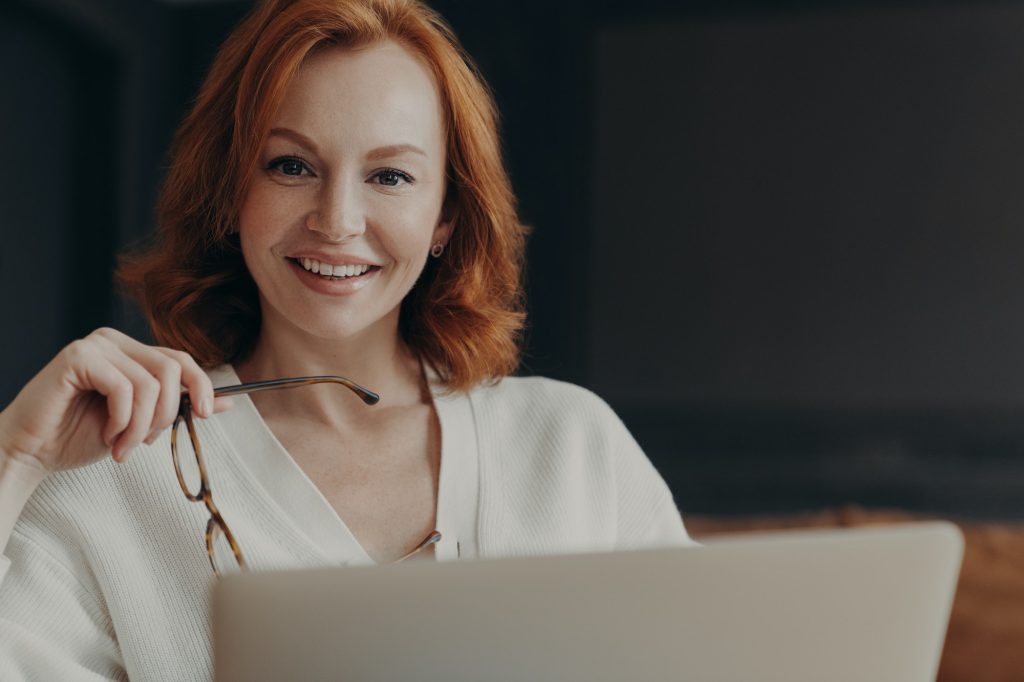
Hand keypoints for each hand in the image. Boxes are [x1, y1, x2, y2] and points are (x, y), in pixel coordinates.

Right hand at [0, 327, 233, 474]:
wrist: (32, 452)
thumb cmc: (80, 435)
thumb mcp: (141, 423)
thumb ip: (180, 408)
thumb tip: (228, 402)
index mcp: (131, 352)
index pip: (181, 360)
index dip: (202, 386)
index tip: (206, 415)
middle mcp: (115, 340)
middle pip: (172, 368)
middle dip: (167, 413)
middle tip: (147, 441)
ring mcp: (96, 345)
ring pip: (150, 384)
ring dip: (141, 426)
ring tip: (122, 445)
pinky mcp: (78, 357)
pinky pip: (124, 389)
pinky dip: (122, 421)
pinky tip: (106, 435)